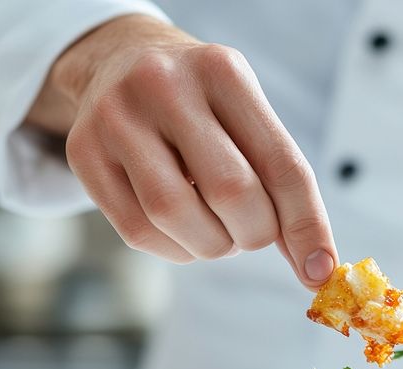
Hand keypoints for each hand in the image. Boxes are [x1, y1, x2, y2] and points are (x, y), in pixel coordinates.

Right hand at [26, 14, 337, 287]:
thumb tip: (316, 266)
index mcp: (223, 72)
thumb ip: (282, 187)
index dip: (306, 226)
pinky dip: (173, 249)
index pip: (281, 164)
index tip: (319, 273)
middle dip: (253, 234)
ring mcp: (116, 116)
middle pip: (231, 193)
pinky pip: (137, 230)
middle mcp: (165, 85)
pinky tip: (182, 231)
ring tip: (217, 231)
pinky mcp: (83, 151)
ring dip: (211, 245)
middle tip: (251, 232)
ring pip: (176, 215)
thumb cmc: (203, 107)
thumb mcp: (248, 120)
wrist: (122, 61)